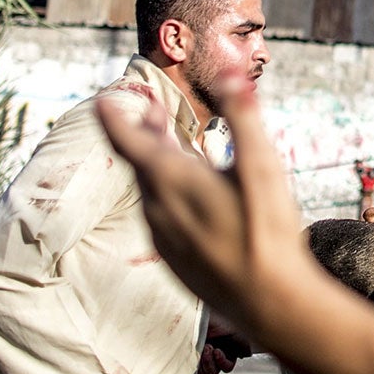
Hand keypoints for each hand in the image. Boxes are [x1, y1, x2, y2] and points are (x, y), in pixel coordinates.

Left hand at [96, 90, 314, 349]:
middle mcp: (158, 210)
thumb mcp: (262, 165)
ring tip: (174, 151)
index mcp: (172, 181)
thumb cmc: (267, 231)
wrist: (270, 302)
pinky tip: (194, 200)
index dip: (114, 117)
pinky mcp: (176, 262)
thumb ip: (244, 116)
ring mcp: (165, 239)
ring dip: (158, 166)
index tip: (104, 100)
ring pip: (151, 192)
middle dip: (144, 134)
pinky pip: (163, 219)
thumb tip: (230, 72)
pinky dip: (169, 197)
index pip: (127, 140)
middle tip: (152, 112)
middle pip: (141, 163)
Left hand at [197, 316, 246, 373]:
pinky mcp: (192, 354)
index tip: (217, 351)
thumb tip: (247, 355)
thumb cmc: (219, 318)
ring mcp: (202, 356)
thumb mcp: (235, 330)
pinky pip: (192, 367)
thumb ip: (243, 345)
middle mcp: (215, 355)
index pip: (226, 367)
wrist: (201, 312)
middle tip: (208, 347)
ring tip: (202, 346)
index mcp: (227, 352)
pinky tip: (196, 348)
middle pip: (214, 372)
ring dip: (203, 362)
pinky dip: (195, 361)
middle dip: (211, 363)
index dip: (222, 362)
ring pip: (203, 372)